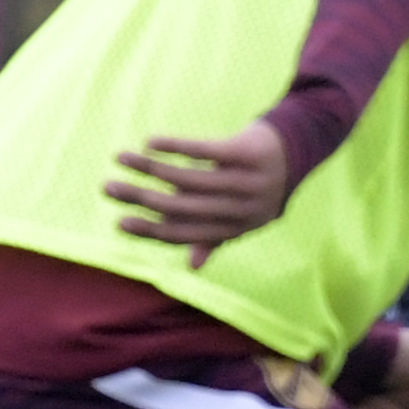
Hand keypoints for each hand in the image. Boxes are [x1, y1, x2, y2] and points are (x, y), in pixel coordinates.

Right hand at [105, 120, 289, 265]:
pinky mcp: (247, 151)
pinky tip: (150, 142)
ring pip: (187, 177)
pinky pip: (203, 150)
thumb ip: (218, 237)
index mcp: (237, 228)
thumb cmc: (263, 185)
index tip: (119, 223)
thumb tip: (192, 266)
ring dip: (149, 167)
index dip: (151, 230)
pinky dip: (174, 146)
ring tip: (122, 158)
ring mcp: (247, 180)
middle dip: (139, 197)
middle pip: (181, 206)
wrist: (301, 147)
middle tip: (108, 187)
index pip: (187, 234)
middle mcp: (242, 209)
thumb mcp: (245, 214)